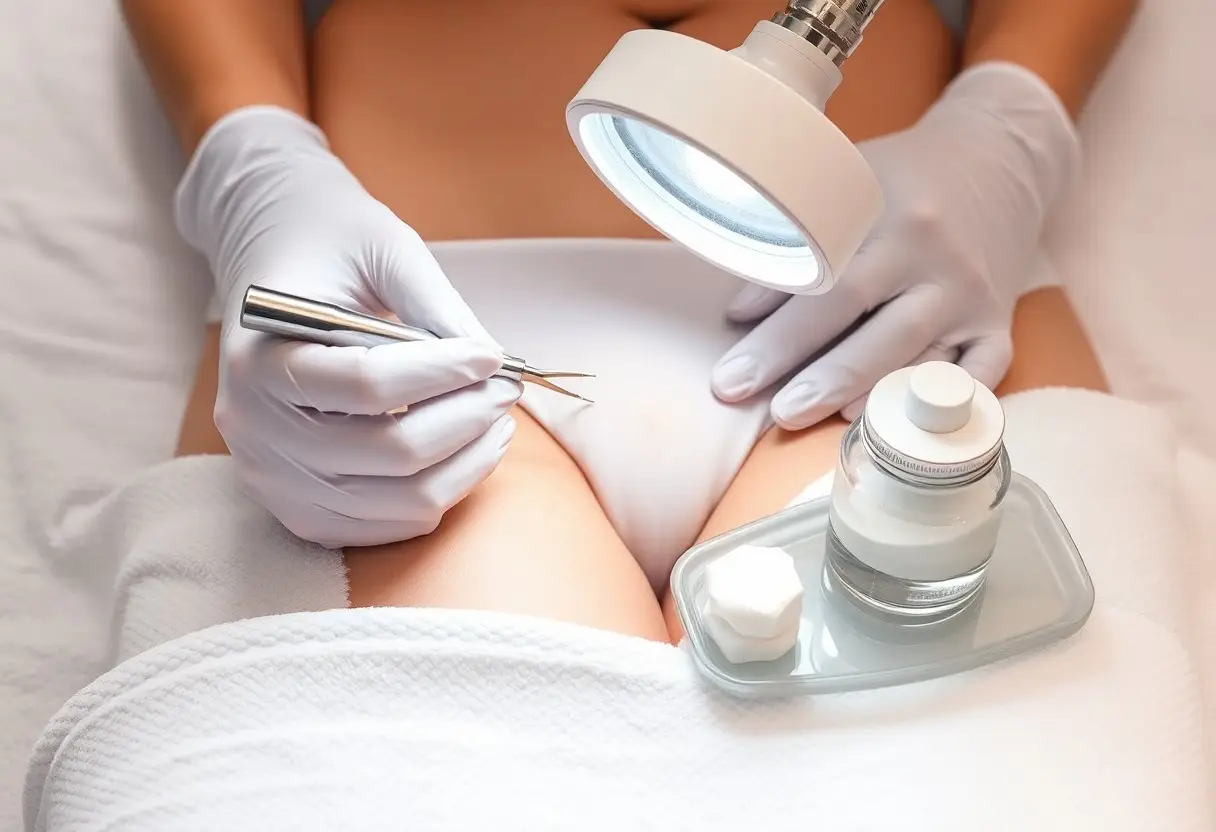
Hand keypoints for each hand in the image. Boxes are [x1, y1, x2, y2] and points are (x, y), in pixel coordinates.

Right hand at [176, 106, 519, 545]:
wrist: (271, 261)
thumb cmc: (330, 247)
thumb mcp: (385, 248)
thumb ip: (437, 306)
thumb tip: (495, 367)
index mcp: (257, 358)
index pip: (367, 384)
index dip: (444, 373)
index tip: (492, 355)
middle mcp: (254, 429)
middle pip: (390, 451)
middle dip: (467, 418)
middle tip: (506, 388)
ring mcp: (273, 478)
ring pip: (398, 501)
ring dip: (466, 462)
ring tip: (495, 418)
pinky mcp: (300, 508)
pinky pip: (387, 527)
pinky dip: (440, 492)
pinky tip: (464, 450)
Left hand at [712, 63, 1078, 428]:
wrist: (1000, 156)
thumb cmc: (903, 176)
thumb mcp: (847, 184)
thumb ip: (795, 240)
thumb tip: (740, 313)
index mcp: (892, 216)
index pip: (828, 284)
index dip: (776, 333)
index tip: (732, 370)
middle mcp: (936, 259)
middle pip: (871, 328)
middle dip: (814, 376)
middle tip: (766, 410)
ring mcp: (972, 296)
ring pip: (919, 359)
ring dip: (863, 396)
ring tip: (810, 418)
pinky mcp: (999, 324)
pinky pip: (978, 377)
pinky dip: (938, 407)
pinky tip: (894, 424)